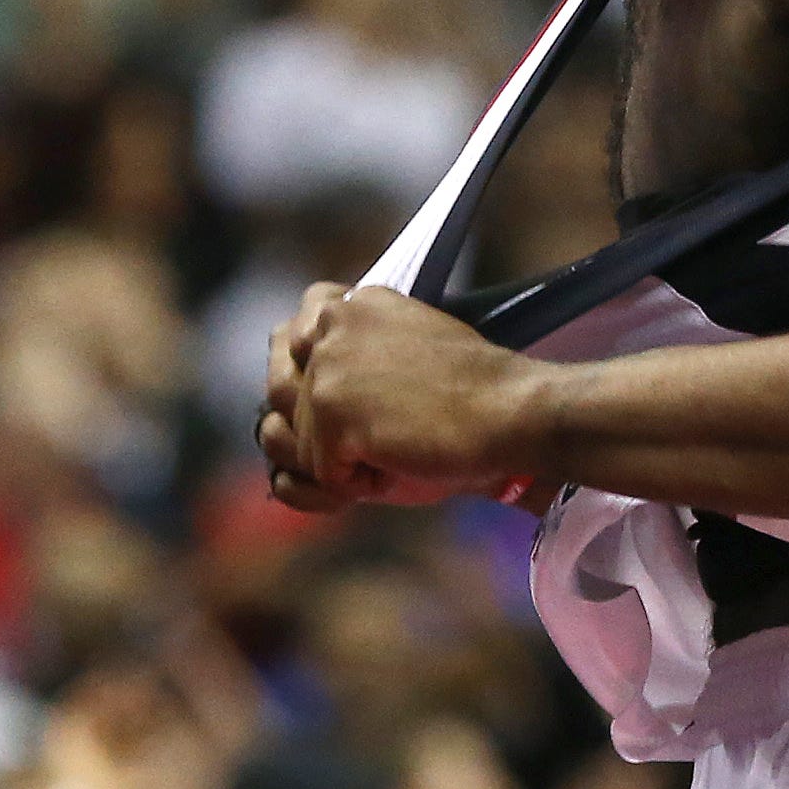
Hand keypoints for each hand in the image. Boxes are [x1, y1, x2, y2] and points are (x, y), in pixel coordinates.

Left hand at [258, 283, 534, 506]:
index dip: (308, 378)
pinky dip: (355, 483)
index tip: (348, 398)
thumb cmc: (471, 396)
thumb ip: (344, 362)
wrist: (512, 413)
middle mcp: (331, 325)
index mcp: (351, 304)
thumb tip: (276, 420)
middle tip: (375, 434)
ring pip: (296, 440)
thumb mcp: (399, 358)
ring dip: (337, 459)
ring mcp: (327, 365)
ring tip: (392, 446)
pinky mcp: (333, 408)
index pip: (288, 338)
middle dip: (315, 427)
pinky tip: (398, 461)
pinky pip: (319, 471)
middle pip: (279, 393)